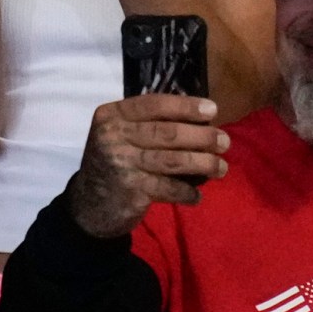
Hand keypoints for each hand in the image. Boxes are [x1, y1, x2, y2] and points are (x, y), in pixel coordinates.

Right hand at [68, 93, 226, 237]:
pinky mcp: (131, 191)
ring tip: (221, 168)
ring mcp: (122, 165)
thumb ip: (148, 124)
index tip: (212, 110)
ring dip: (203, 164)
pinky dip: (187, 192)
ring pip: (173, 160)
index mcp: (111, 115)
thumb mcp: (120, 135)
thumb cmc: (113, 163)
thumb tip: (201, 118)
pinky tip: (198, 195)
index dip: (185, 106)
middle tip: (224, 141)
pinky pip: (169, 188)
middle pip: (168, 133)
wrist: (88, 206)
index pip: (153, 104)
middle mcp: (113, 137)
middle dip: (202, 136)